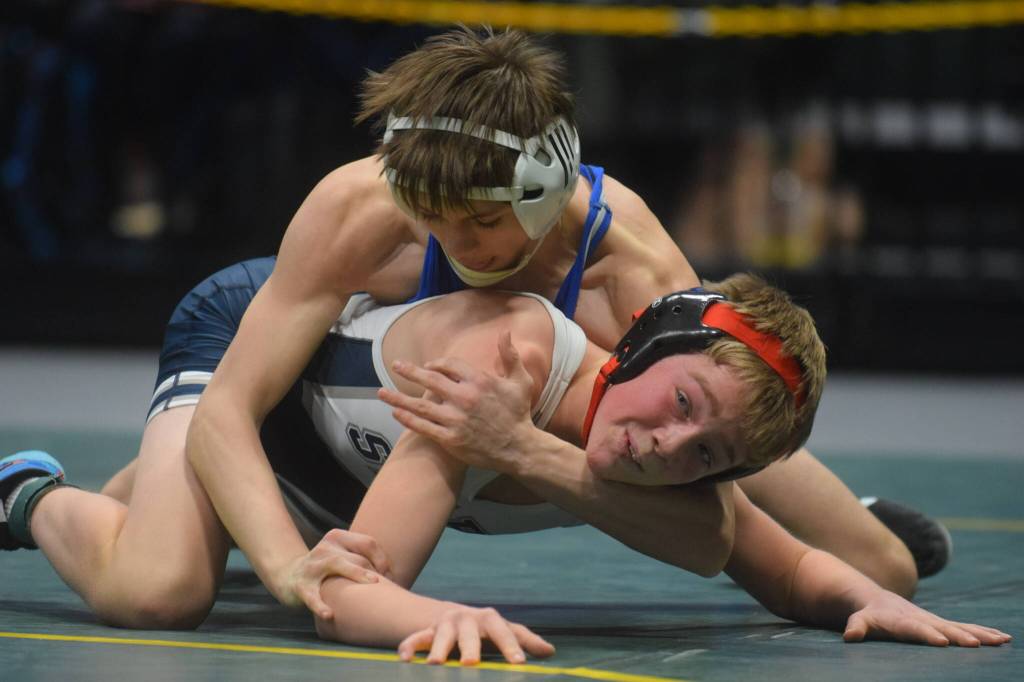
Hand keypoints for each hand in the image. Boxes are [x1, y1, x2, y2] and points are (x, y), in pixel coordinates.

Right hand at [274, 529, 391, 619]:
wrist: (288, 576)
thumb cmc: (325, 570)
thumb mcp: (341, 557)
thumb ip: (361, 560)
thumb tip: (394, 575)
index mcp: (337, 538)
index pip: (367, 543)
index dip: (383, 560)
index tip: (391, 577)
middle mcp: (325, 548)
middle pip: (356, 555)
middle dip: (375, 571)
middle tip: (388, 586)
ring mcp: (312, 565)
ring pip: (337, 565)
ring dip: (357, 573)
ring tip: (373, 583)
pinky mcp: (300, 585)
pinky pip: (311, 595)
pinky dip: (320, 605)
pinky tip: (329, 614)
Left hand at [379, 331, 538, 474]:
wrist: (518, 448)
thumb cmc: (519, 413)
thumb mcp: (520, 381)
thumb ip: (510, 356)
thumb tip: (505, 332)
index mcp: (479, 381)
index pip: (450, 365)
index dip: (438, 363)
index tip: (430, 365)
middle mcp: (464, 398)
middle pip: (430, 380)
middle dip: (410, 371)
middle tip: (396, 365)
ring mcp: (455, 419)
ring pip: (420, 405)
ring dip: (398, 397)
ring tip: (381, 392)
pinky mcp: (450, 439)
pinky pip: (424, 427)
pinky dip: (408, 419)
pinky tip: (396, 412)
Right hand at [398, 604, 555, 664]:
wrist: (453, 615)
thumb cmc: (485, 629)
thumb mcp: (505, 630)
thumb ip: (525, 640)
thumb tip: (550, 652)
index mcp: (489, 619)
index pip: (503, 631)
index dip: (512, 646)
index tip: (519, 663)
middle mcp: (466, 619)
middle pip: (469, 633)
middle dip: (471, 647)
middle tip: (472, 662)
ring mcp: (445, 625)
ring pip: (441, 637)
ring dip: (438, 650)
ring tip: (434, 665)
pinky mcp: (426, 632)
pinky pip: (415, 639)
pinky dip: (409, 647)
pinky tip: (405, 660)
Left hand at [843, 591, 1011, 646]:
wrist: (879, 600)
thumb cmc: (870, 615)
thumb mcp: (860, 619)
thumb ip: (856, 626)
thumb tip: (849, 636)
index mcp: (903, 621)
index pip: (915, 629)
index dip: (927, 634)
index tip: (942, 642)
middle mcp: (923, 619)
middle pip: (943, 628)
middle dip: (959, 636)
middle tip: (976, 644)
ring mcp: (936, 621)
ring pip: (961, 627)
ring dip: (981, 633)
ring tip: (1001, 640)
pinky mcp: (945, 625)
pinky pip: (967, 628)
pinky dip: (985, 631)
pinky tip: (1004, 638)